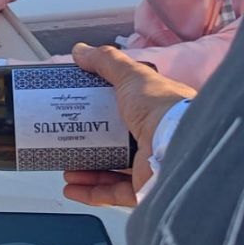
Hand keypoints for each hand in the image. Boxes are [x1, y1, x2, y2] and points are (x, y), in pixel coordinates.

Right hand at [60, 43, 195, 207]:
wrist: (176, 145)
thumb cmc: (162, 109)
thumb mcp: (131, 76)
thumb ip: (106, 62)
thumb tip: (81, 51)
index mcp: (159, 112)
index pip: (131, 111)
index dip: (105, 113)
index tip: (82, 113)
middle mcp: (157, 140)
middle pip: (119, 144)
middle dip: (92, 146)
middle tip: (70, 142)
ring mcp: (151, 166)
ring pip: (114, 171)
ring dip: (88, 171)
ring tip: (67, 168)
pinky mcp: (144, 188)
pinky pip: (113, 193)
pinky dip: (91, 192)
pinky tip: (73, 187)